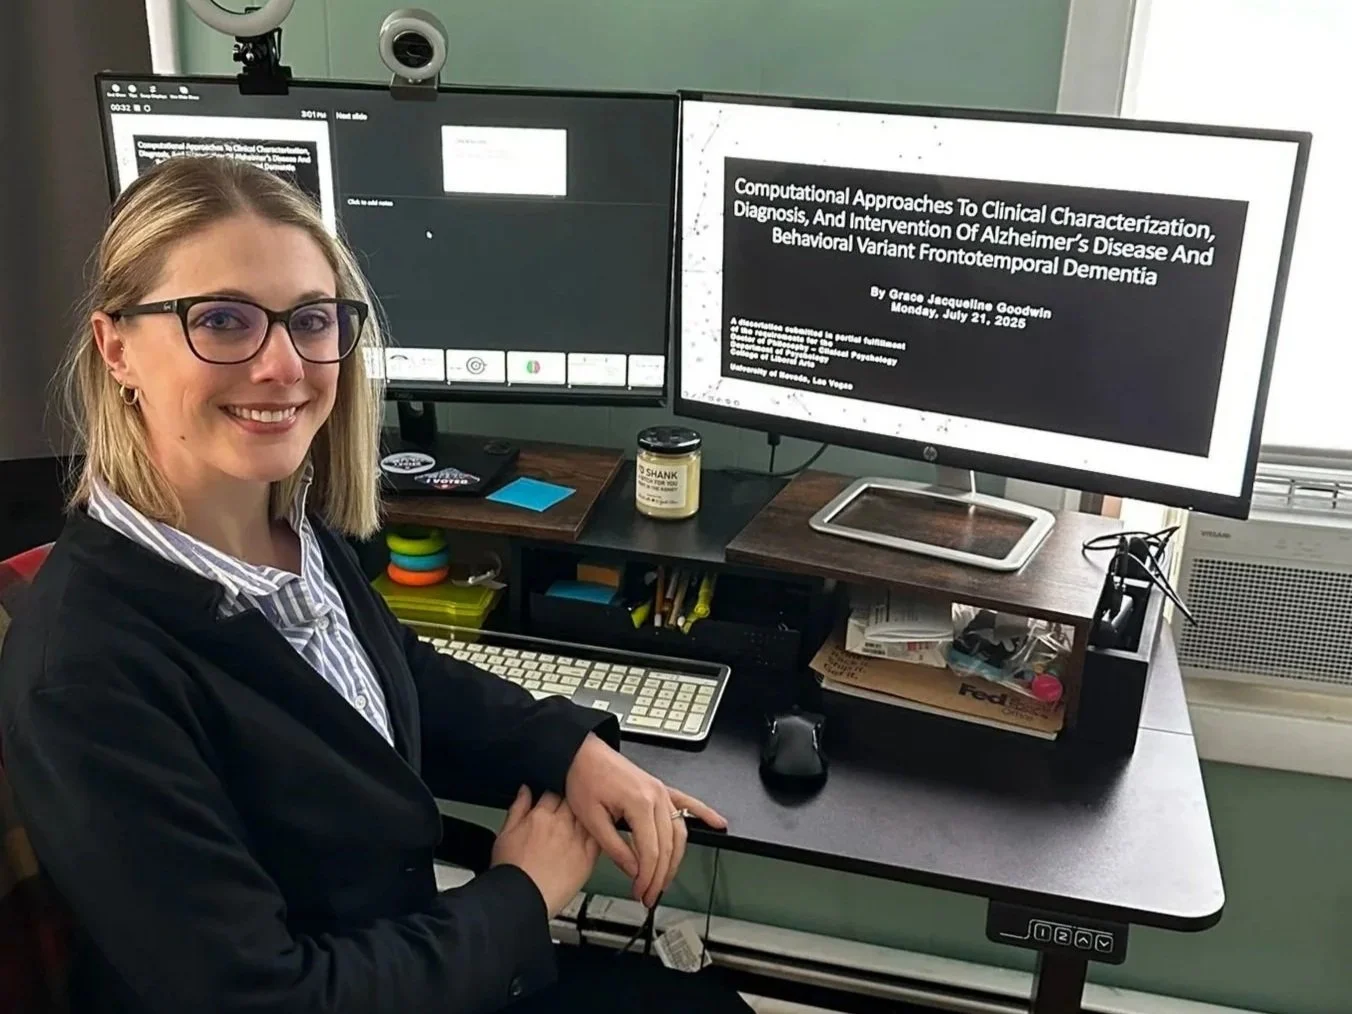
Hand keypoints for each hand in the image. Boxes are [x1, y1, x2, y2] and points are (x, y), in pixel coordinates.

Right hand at [491, 786, 599, 916]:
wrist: (521, 899)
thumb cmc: (510, 871)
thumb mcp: (505, 833)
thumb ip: (518, 808)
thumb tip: (525, 790)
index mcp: (539, 816)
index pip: (552, 793)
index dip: (552, 796)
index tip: (552, 802)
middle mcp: (561, 825)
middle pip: (572, 802)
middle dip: (570, 804)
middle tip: (566, 813)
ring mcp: (576, 840)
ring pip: (587, 817)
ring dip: (585, 817)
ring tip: (579, 824)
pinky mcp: (588, 858)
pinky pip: (598, 837)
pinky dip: (598, 833)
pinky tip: (593, 835)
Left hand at [564, 734, 727, 906]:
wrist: (582, 753)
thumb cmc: (584, 778)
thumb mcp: (591, 819)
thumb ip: (615, 847)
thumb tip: (634, 870)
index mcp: (639, 803)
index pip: (651, 852)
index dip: (647, 877)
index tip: (640, 892)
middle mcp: (656, 796)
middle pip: (668, 846)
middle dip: (660, 876)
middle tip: (650, 895)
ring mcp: (661, 792)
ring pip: (680, 832)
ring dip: (676, 860)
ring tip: (666, 880)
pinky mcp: (660, 789)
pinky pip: (688, 804)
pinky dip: (704, 814)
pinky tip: (717, 823)